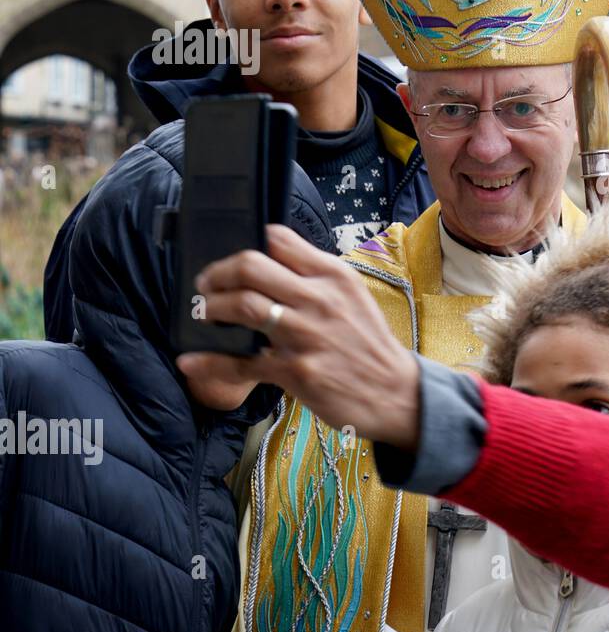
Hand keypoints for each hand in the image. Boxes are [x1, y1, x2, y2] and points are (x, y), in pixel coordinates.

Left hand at [176, 225, 420, 450]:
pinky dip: (209, 361)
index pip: (279, 239)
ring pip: (242, 307)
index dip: (246, 246)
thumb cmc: (368, 344)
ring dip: (211, 310)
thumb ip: (316, 277)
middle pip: (251, 267)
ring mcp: (307, 335)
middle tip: (206, 286)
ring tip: (204, 316)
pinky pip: (241, 362)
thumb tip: (273, 261)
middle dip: (217, 274)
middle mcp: (319, 299)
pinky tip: (191, 361)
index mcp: (333, 276)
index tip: (232, 262)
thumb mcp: (353, 297)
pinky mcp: (296, 371)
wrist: (395, 392)